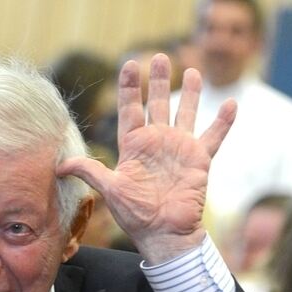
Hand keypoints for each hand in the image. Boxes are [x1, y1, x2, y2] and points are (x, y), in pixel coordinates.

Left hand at [58, 54, 235, 264]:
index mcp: (134, 146)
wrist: (164, 234)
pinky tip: (232, 104)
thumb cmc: (137, 215)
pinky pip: (214, 136)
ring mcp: (179, 149)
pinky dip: (223, 121)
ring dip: (190, 93)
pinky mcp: (199, 160)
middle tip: (160, 57)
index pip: (130, 109)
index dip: (129, 87)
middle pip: (157, 104)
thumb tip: (59, 166)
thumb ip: (90, 171)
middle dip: (158, 81)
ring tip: (192, 71)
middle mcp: (157, 142)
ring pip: (185, 113)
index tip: (128, 64)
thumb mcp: (111, 190)